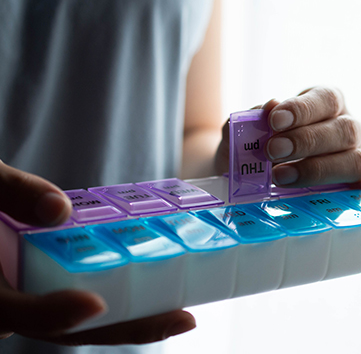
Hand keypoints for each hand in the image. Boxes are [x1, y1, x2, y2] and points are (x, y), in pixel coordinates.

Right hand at [0, 161, 195, 343]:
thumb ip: (11, 192)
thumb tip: (61, 211)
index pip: (17, 312)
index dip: (55, 313)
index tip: (94, 305)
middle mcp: (14, 303)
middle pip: (69, 329)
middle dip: (126, 328)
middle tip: (182, 319)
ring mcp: (38, 297)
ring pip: (83, 320)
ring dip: (132, 318)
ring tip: (180, 310)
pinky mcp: (55, 283)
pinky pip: (88, 295)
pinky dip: (121, 296)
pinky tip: (156, 284)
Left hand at [215, 86, 360, 199]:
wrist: (249, 171)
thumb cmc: (251, 144)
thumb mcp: (246, 129)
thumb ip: (252, 117)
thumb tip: (269, 105)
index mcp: (325, 102)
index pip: (325, 98)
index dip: (302, 109)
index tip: (274, 121)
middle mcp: (346, 125)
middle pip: (344, 130)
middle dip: (306, 142)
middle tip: (273, 151)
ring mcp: (353, 156)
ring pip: (356, 160)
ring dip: (320, 169)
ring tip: (280, 176)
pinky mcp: (353, 186)